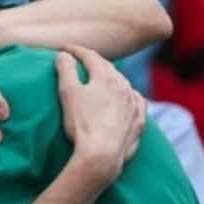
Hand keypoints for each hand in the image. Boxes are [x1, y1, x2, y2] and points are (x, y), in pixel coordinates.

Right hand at [56, 45, 146, 183]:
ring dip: (112, 78)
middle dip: (95, 62)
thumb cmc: (82, 124)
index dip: (76, 50)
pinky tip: (129, 98)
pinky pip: (137, 101)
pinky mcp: (139, 121)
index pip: (90, 57)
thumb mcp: (68, 93)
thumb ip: (66, 70)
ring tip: (103, 79)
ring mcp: (134, 104)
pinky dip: (130, 95)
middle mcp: (123, 86)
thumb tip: (64, 55)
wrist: (103, 155)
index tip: (66, 48)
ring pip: (124, 83)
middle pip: (108, 68)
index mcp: (105, 77)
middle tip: (82, 61)